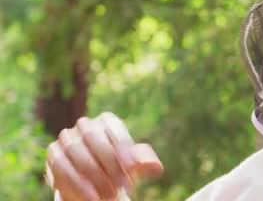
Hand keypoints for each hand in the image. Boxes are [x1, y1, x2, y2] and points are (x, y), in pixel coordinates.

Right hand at [45, 112, 163, 200]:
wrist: (93, 180)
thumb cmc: (118, 168)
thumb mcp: (133, 166)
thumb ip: (145, 163)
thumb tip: (156, 168)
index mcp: (108, 121)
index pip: (116, 133)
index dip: (125, 151)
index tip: (133, 169)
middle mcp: (85, 124)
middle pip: (95, 140)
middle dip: (109, 165)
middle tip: (121, 187)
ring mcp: (67, 137)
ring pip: (77, 154)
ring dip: (94, 177)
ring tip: (109, 196)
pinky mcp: (54, 153)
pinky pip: (62, 167)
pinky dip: (78, 184)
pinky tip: (92, 198)